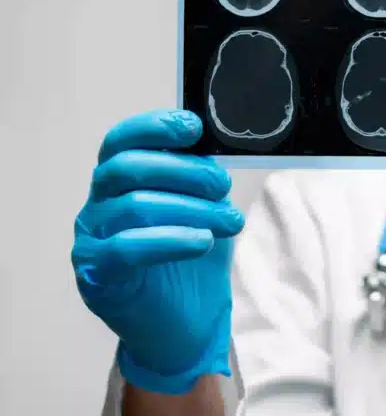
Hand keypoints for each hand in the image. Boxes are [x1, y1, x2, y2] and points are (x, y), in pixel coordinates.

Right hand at [72, 110, 243, 394]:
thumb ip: (203, 179)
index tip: (193, 128)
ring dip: (190, 209)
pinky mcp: (96, 275)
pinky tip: (201, 241)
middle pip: (128, 168)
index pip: (122, 140)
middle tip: (222, 185)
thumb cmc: (191, 258)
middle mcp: (99, 204)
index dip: (154, 127)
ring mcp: (91, 239)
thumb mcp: (206, 209)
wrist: (186, 323)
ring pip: (133, 206)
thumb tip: (218, 150)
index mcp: (121, 180)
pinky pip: (124, 248)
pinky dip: (169, 239)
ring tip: (228, 221)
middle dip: (183, 171)